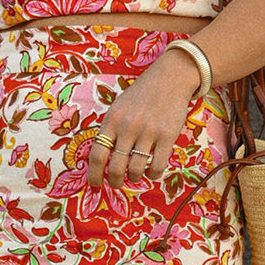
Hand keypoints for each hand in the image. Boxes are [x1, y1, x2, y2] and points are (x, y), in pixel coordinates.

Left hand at [87, 46, 201, 189]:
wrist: (170, 79)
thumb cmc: (141, 96)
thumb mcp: (118, 108)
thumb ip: (110, 130)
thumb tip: (101, 159)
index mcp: (111, 120)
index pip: (97, 154)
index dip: (94, 174)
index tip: (95, 185)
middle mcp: (128, 127)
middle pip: (115, 167)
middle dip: (114, 181)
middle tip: (117, 184)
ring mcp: (148, 132)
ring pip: (136, 170)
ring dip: (134, 178)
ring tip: (135, 176)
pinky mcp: (167, 136)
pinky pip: (157, 166)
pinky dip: (153, 174)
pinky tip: (152, 171)